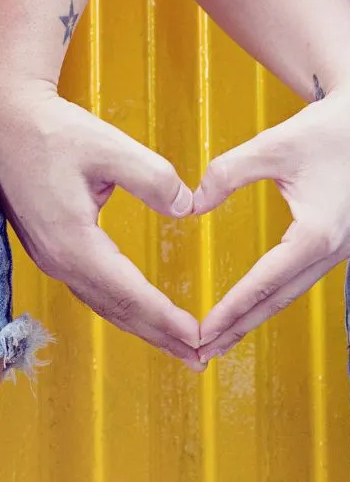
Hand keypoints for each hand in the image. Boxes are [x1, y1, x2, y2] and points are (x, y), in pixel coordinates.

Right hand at [0, 83, 202, 369]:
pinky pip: (93, 290)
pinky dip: (123, 307)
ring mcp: (53, 257)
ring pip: (104, 304)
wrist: (7, 122)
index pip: (129, 294)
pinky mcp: (53, 248)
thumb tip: (187, 206)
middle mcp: (61, 259)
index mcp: (74, 242)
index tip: (197, 336)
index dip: (166, 319)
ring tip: (176, 343)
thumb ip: (153, 177)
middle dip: (160, 337)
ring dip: (142, 326)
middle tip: (198, 358)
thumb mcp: (107, 146)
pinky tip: (139, 310)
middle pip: (118, 311)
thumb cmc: (51, 131)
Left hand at [194, 81, 349, 362]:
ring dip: (255, 317)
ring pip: (289, 294)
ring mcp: (337, 250)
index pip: (262, 284)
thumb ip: (226, 173)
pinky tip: (253, 304)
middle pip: (276, 301)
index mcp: (315, 234)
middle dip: (239, 327)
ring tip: (222, 338)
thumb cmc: (326, 130)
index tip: (202, 332)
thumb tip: (191, 204)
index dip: (230, 310)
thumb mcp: (271, 145)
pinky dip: (272, 297)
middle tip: (202, 353)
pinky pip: (299, 279)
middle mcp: (330, 251)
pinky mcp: (336, 242)